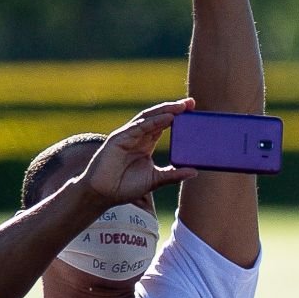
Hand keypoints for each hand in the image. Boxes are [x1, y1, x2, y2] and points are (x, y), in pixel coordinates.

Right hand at [80, 101, 197, 206]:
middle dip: (174, 108)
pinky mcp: (118, 139)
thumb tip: (194, 172)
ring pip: (148, 118)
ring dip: (165, 111)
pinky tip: (168, 118)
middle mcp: (137, 136)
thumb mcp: (155, 180)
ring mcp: (127, 136)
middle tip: (191, 103)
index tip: (193, 110)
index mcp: (146, 143)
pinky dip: (154, 122)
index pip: (163, 124)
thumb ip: (173, 175)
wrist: (103, 194)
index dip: (178, 116)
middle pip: (157, 117)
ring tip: (181, 107)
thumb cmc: (126, 186)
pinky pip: (138, 128)